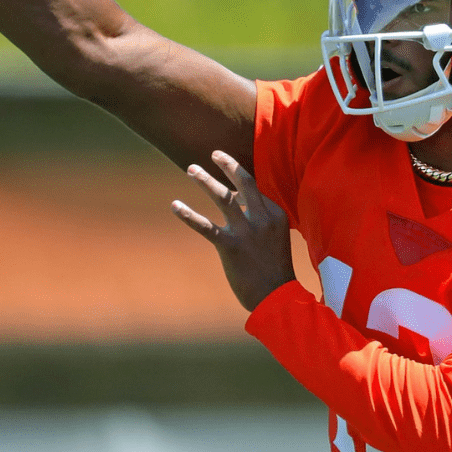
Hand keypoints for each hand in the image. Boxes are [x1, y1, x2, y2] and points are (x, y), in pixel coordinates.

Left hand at [173, 151, 294, 311]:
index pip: (256, 188)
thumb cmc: (274, 270)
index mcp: (276, 214)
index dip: (239, 177)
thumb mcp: (275, 238)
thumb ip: (261, 218)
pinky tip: (175, 205)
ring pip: (224, 198)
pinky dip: (188, 214)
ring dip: (205, 180)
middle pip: (244, 183)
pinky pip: (205, 226)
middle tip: (213, 153)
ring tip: (190, 169)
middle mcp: (262, 219)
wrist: (276, 298)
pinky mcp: (229, 246)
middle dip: (227, 165)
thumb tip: (239, 201)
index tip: (228, 169)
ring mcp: (246, 232)